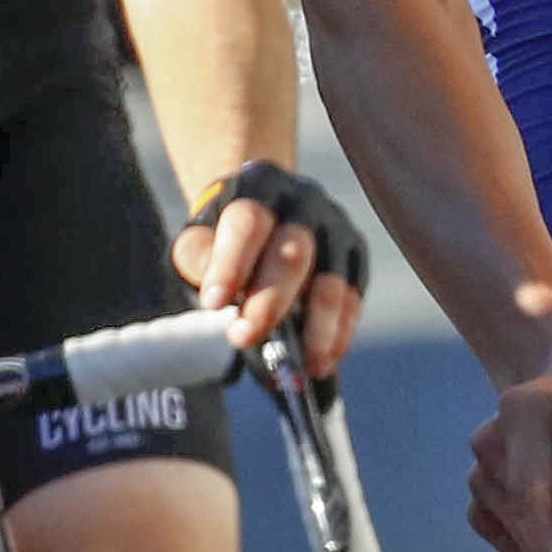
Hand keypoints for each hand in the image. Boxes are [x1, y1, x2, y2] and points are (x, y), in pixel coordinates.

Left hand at [170, 164, 367, 381]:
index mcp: (259, 188)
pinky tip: (323, 361)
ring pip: (331, 282)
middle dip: (270, 301)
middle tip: (244, 338)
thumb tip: (218, 296)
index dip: (231, 264)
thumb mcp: (198, 238)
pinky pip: (351, 300)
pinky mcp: (354, 256)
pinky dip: (339, 334)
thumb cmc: (223, 236)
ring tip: (304, 363)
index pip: (248, 223)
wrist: (265, 210)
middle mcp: (304, 203)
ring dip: (318, 327)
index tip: (213, 304)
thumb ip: (197, 259)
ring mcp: (335, 229)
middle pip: (293, 252)